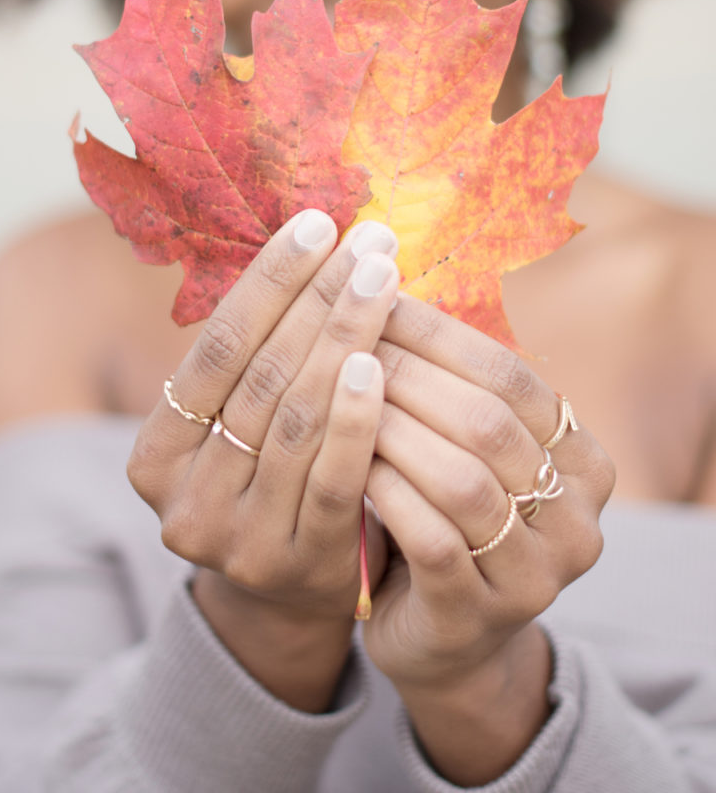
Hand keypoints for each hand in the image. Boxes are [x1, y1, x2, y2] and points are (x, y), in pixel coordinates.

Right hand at [127, 209, 399, 707]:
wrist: (289, 593)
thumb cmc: (271, 477)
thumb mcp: (240, 422)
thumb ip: (258, 355)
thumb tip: (316, 240)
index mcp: (154, 454)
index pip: (215, 348)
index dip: (269, 282)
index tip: (318, 223)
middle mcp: (183, 499)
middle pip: (260, 376)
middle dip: (320, 298)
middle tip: (371, 242)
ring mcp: (237, 539)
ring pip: (296, 418)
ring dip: (345, 338)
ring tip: (384, 279)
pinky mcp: (297, 565)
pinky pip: (334, 478)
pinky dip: (359, 417)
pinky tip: (382, 360)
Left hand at [362, 295, 614, 779]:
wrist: (442, 637)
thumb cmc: (443, 514)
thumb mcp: (461, 445)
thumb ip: (446, 381)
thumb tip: (380, 279)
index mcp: (583, 459)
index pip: (510, 374)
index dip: (438, 332)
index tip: (373, 295)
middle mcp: (578, 518)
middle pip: (489, 422)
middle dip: (408, 373)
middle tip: (341, 337)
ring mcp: (536, 574)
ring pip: (463, 480)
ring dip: (391, 429)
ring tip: (333, 393)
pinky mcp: (481, 615)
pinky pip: (432, 540)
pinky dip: (385, 492)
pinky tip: (343, 462)